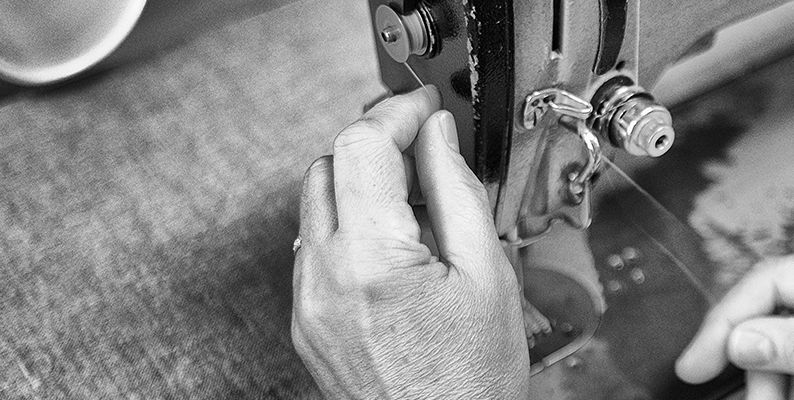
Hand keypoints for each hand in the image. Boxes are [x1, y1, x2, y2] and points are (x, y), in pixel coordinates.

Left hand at [291, 87, 527, 398]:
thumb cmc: (471, 381)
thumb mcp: (488, 275)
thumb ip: (459, 192)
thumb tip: (440, 135)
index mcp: (373, 260)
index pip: (364, 145)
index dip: (398, 112)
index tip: (424, 107)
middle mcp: (324, 277)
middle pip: (330, 164)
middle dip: (377, 144)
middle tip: (424, 150)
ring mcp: (307, 301)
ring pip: (316, 203)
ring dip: (360, 184)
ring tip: (416, 208)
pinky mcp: (305, 319)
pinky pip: (314, 246)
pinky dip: (349, 226)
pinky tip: (394, 247)